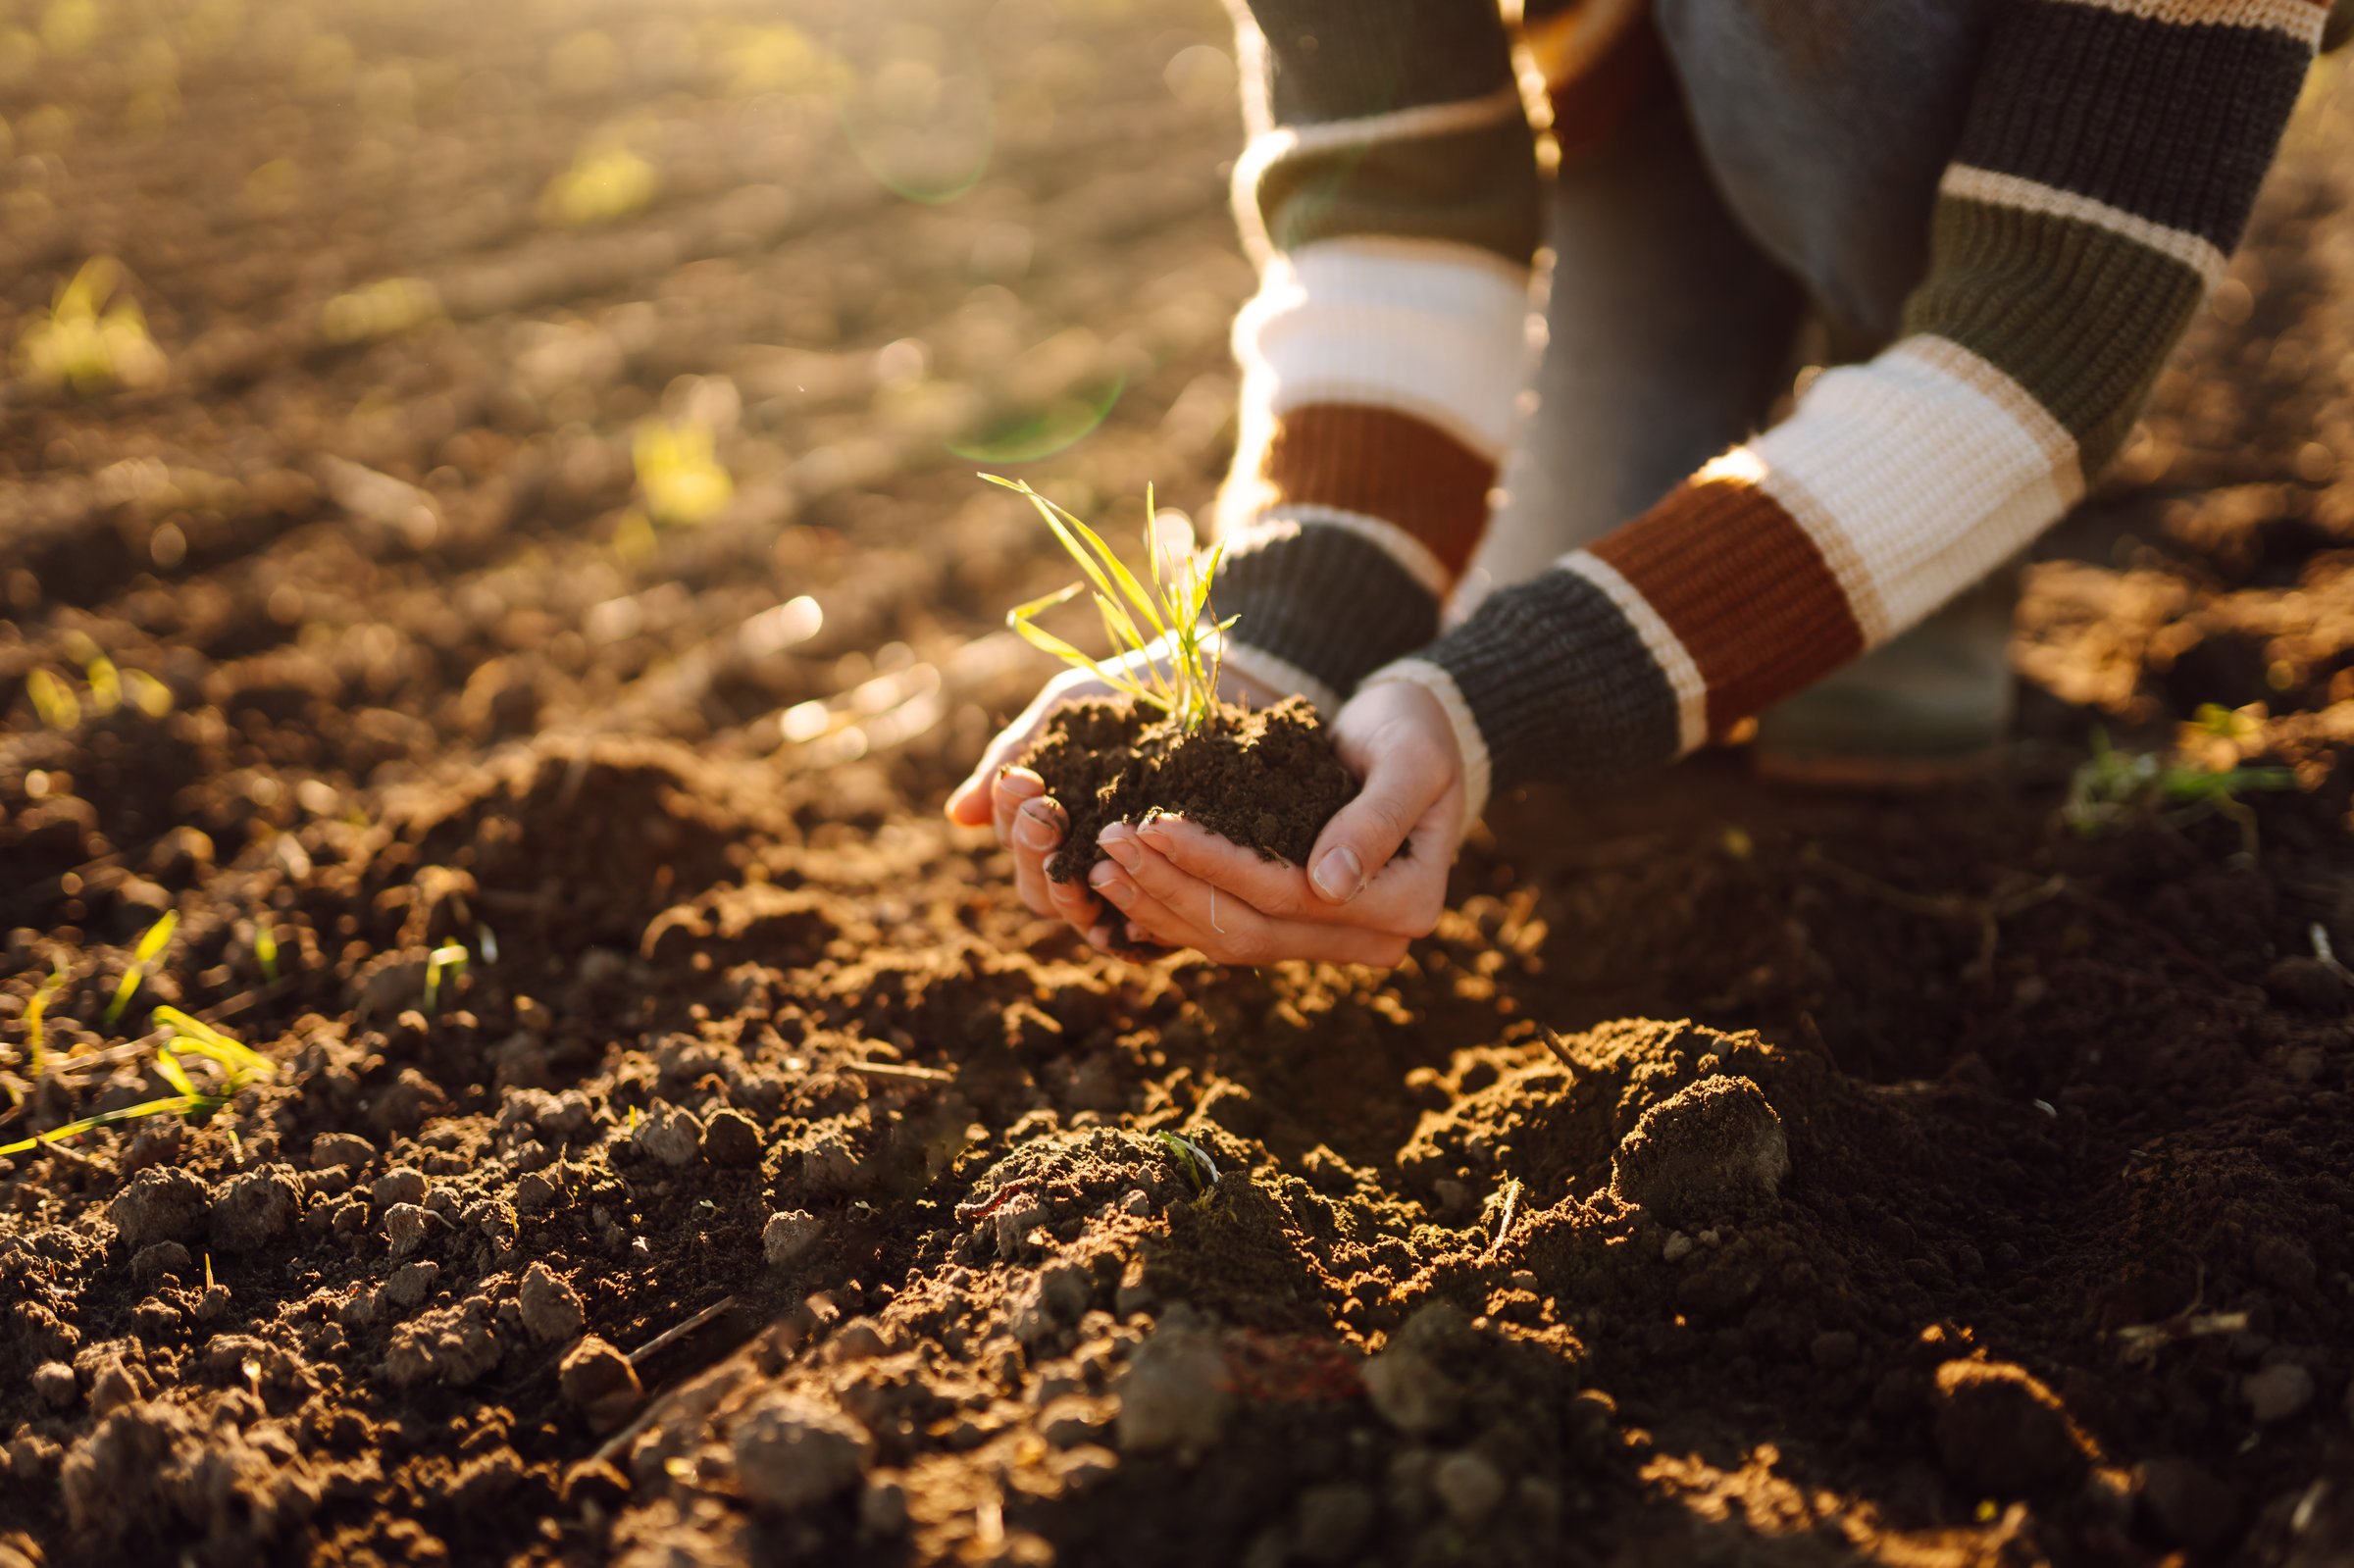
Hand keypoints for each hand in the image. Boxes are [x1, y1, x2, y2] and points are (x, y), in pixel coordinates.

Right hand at [944, 652, 1285, 926]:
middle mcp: (1084, 865)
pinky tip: (1129, 904)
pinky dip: (1131, 925)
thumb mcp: (1065, 716)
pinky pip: (1146, 930)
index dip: (1011, 818)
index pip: (1016, 846)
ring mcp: (1128, 884)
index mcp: (1049, 829)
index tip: (1025, 780)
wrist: (1201, 686)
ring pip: (1083, 914)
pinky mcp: (1175, 896)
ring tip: (1079, 857)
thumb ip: (1014, 758)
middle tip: (1047, 812)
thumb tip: (958, 816)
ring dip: (1072, 890)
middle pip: (1041, 890)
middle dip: (1035, 852)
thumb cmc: (1123, 698)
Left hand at [1080, 678, 1463, 967]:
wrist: (1420, 737)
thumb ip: (1377, 818)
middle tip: (1109, 844)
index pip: (1292, 896)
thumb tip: (1328, 886)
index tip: (1156, 825)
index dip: (1219, 865)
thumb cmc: (1416, 734)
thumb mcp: (1411, 760)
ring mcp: (1332, 941)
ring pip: (1234, 942)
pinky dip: (1174, 912)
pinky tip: (1123, 889)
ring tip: (1100, 866)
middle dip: (1174, 889)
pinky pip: (1229, 933)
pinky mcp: (1298, 928)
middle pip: (1255, 930)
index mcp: (1405, 905)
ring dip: (1162, 906)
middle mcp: (1371, 940)